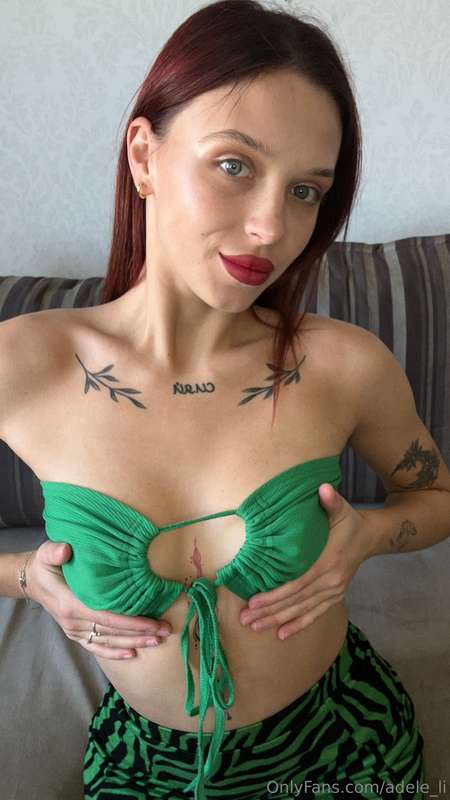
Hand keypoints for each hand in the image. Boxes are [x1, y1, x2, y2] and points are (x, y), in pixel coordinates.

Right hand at [26, 541, 171, 658]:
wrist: (32, 581)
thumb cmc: (45, 565)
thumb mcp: (46, 553)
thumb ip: (55, 551)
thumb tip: (65, 550)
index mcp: (70, 604)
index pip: (106, 617)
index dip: (131, 623)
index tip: (153, 624)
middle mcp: (73, 622)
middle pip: (112, 632)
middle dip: (140, 633)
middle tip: (166, 631)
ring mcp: (74, 630)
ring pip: (108, 642)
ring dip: (133, 643)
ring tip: (157, 641)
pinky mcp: (76, 633)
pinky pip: (96, 647)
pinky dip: (114, 653)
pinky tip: (132, 654)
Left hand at [239, 483, 372, 639]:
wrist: (370, 537)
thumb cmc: (349, 521)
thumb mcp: (342, 509)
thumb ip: (331, 500)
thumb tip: (323, 488)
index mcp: (329, 562)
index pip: (298, 583)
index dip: (276, 594)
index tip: (254, 601)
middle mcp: (332, 581)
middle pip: (296, 601)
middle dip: (270, 611)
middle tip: (245, 619)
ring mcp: (334, 591)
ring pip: (303, 611)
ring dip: (278, 621)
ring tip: (255, 627)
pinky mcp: (334, 596)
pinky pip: (315, 614)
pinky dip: (298, 625)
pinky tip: (281, 634)